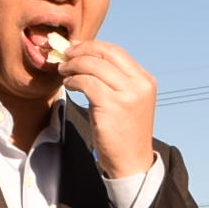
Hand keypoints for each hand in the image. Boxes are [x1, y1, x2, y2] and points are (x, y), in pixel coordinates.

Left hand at [60, 38, 156, 180]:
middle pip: (105, 54)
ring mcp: (128, 95)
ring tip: (63, 71)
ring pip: (94, 66)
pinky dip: (73, 81)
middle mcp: (140, 85)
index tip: (75, 47)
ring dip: (74, 65)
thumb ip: (114, 79)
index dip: (92, 46)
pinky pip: (87, 83)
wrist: (131, 161)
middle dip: (81, 51)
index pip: (116, 51)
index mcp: (145, 80)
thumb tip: (87, 56)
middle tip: (65, 55)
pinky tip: (69, 85)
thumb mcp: (126, 100)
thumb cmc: (124, 132)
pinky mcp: (113, 106)